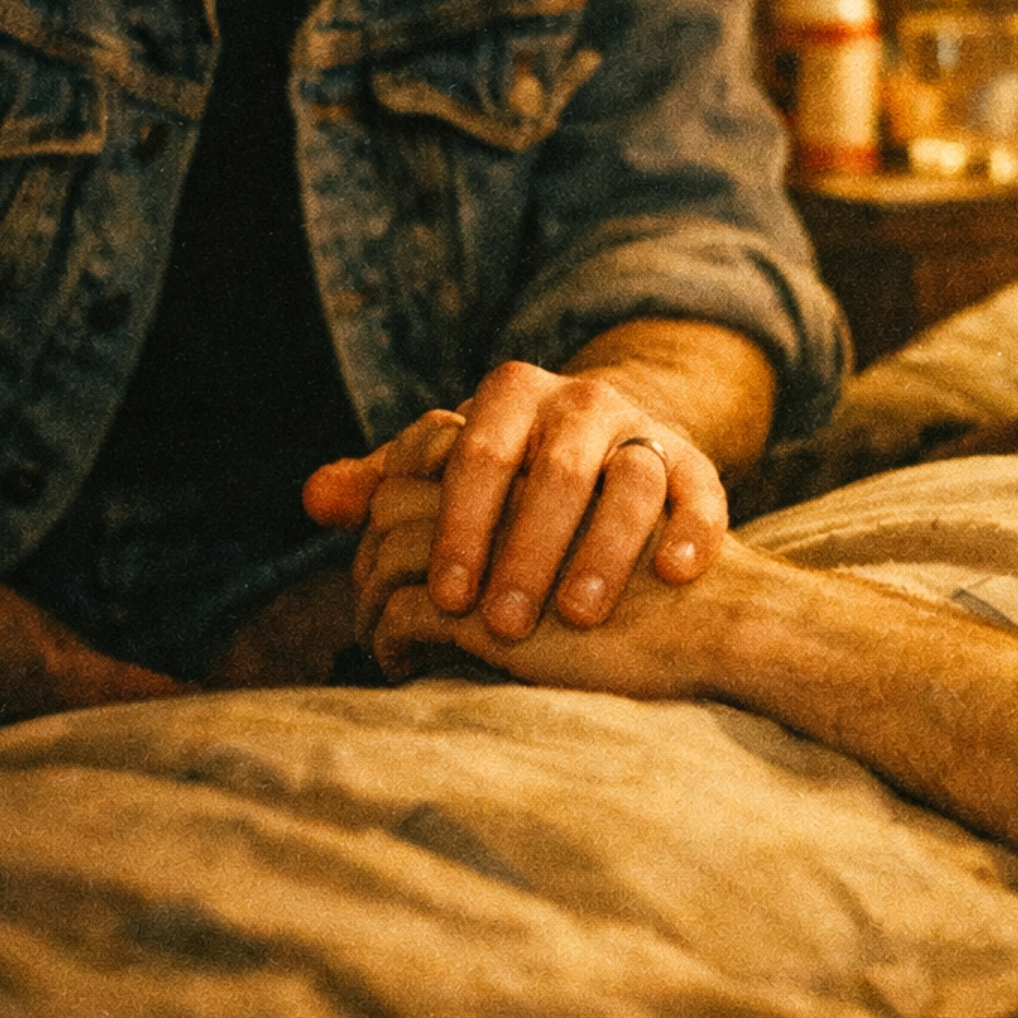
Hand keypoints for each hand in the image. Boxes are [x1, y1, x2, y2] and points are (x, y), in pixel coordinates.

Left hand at [306, 361, 727, 639]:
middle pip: (553, 471)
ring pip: (629, 482)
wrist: (613, 479)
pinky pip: (702, 493)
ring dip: (602, 550)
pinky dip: (691, 530)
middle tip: (503, 621)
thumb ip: (391, 489)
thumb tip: (316, 498)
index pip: (476, 453)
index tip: (450, 598)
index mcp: (510, 396)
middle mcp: (580, 401)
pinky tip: (671, 574)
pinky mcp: (697, 468)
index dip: (462, 527)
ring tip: (578, 615)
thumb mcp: (454, 484)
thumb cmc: (514, 497)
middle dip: (525, 550)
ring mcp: (643, 432)